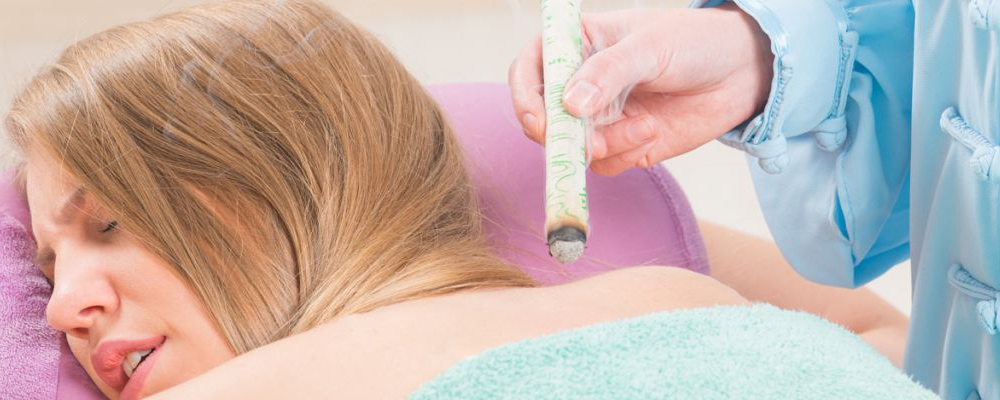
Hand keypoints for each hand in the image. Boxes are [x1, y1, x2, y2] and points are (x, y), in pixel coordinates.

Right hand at [509, 4, 773, 175]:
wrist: (741, 71)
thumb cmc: (694, 41)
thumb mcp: (649, 47)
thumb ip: (607, 73)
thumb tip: (570, 105)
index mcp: (578, 45)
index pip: (531, 68)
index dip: (524, 95)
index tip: (537, 118)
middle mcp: (581, 84)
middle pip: (543, 117)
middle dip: (560, 135)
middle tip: (586, 141)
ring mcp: (600, 116)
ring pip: (574, 146)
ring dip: (603, 144)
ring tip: (644, 126)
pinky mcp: (622, 143)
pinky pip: (604, 163)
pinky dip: (624, 153)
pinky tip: (652, 131)